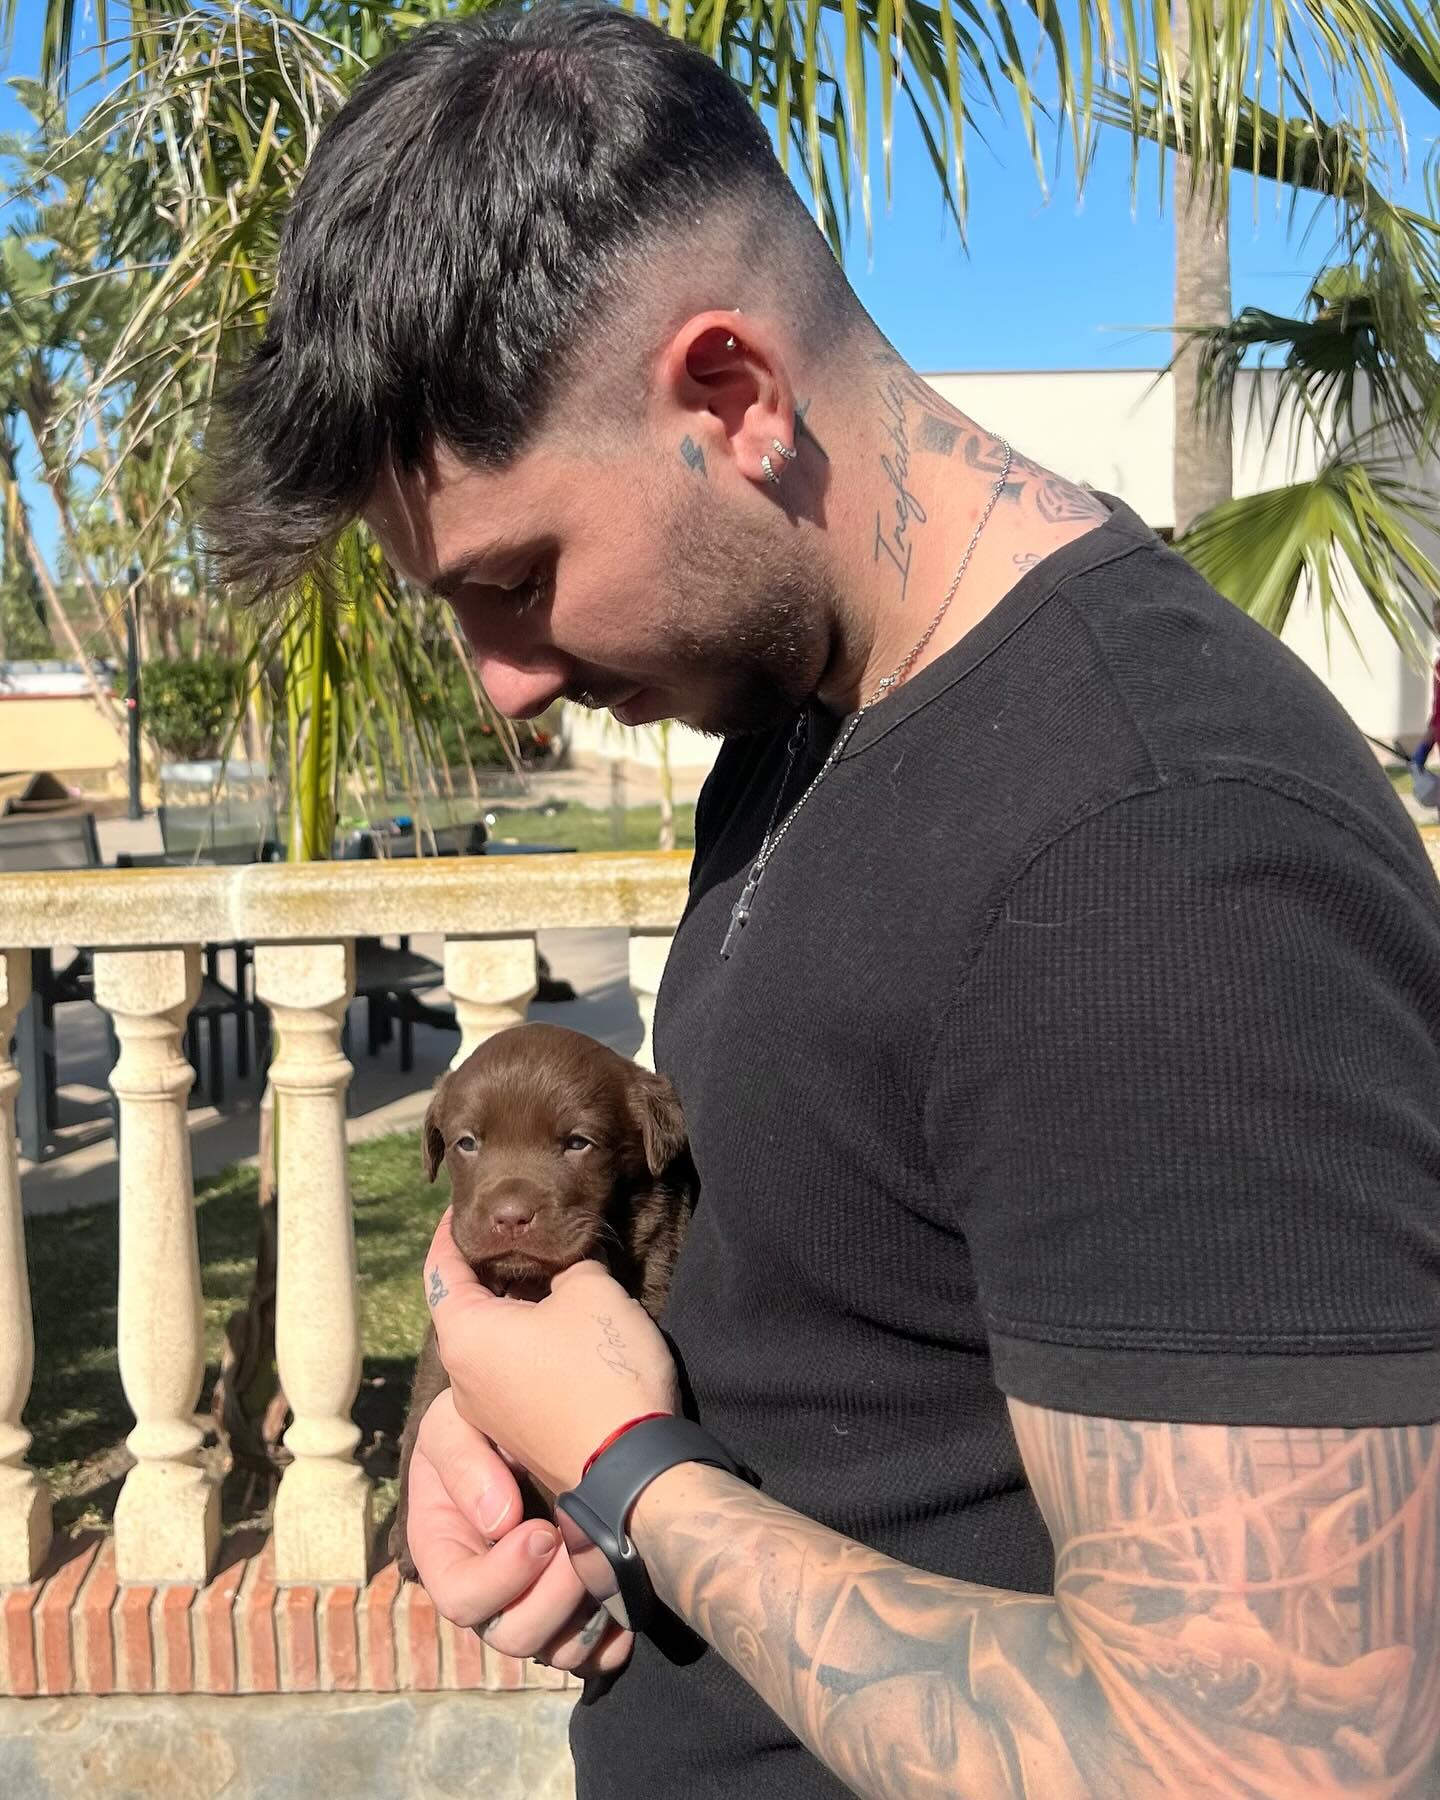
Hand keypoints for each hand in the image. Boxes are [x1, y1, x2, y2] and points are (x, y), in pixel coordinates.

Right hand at [406, 1385, 633, 1675]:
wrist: (530, 1413)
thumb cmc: (480, 1420)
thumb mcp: (451, 1424)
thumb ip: (462, 1463)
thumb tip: (498, 1522)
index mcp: (445, 1552)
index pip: (461, 1598)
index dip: (501, 1579)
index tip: (541, 1532)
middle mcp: (487, 1590)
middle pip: (511, 1635)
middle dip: (552, 1598)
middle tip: (580, 1543)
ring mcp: (531, 1601)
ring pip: (555, 1650)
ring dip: (585, 1615)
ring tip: (607, 1561)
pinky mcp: (573, 1606)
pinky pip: (594, 1652)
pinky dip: (612, 1637)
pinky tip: (627, 1600)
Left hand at [425, 1209, 680, 1495]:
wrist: (632, 1469)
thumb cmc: (601, 1370)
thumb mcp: (590, 1291)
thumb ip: (568, 1265)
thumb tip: (564, 1264)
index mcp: (465, 1335)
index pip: (440, 1269)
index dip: (451, 1233)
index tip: (462, 1207)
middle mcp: (462, 1378)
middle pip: (463, 1309)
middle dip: (488, 1271)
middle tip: (518, 1237)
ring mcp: (488, 1413)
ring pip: (489, 1343)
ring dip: (510, 1309)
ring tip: (547, 1277)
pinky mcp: (517, 1435)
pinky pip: (508, 1374)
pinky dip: (523, 1342)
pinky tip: (561, 1327)